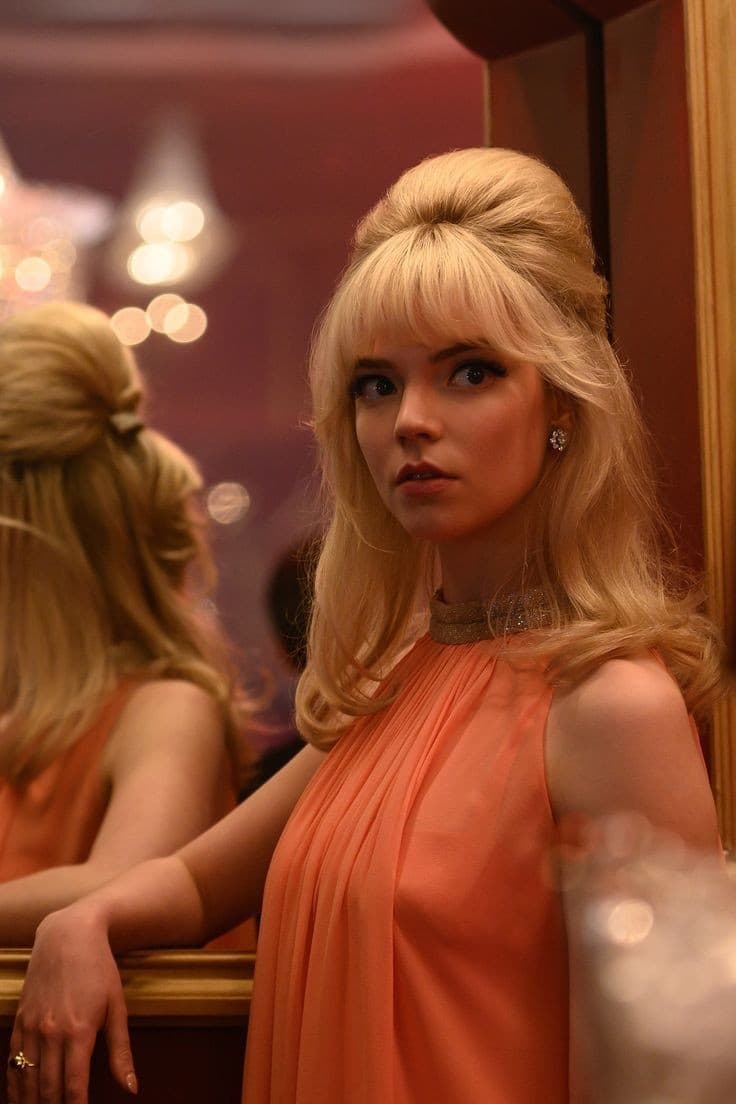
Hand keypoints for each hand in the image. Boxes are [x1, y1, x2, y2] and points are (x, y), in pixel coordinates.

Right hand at [7, 908, 136, 1103]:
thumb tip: (131, 1088)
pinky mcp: (20, 1021)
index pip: (74, 1087)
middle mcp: (51, 1033)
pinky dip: (15, 1085)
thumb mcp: (117, 1007)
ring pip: (26, 1079)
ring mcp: (31, 1027)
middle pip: (48, 1089)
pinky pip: (12, 1061)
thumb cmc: (99, 969)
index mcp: (80, 1031)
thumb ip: (121, 1051)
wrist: (69, 934)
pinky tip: (19, 1099)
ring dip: (32, 1103)